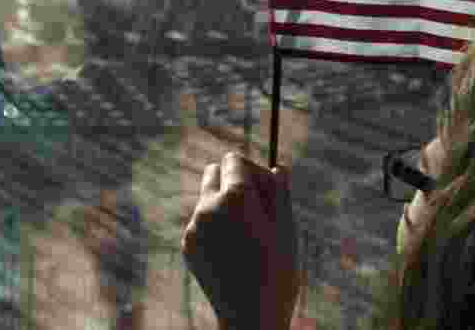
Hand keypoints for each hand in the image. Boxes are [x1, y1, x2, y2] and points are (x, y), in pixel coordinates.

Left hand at [181, 151, 299, 329]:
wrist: (251, 318)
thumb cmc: (277, 270)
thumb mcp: (287, 226)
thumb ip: (279, 192)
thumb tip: (278, 167)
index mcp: (234, 196)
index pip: (234, 160)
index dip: (253, 170)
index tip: (267, 189)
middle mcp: (207, 207)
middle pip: (213, 173)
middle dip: (232, 181)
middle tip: (255, 204)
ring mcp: (194, 227)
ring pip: (207, 199)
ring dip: (224, 205)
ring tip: (248, 234)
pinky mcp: (187, 245)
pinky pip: (201, 223)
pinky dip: (215, 227)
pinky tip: (234, 251)